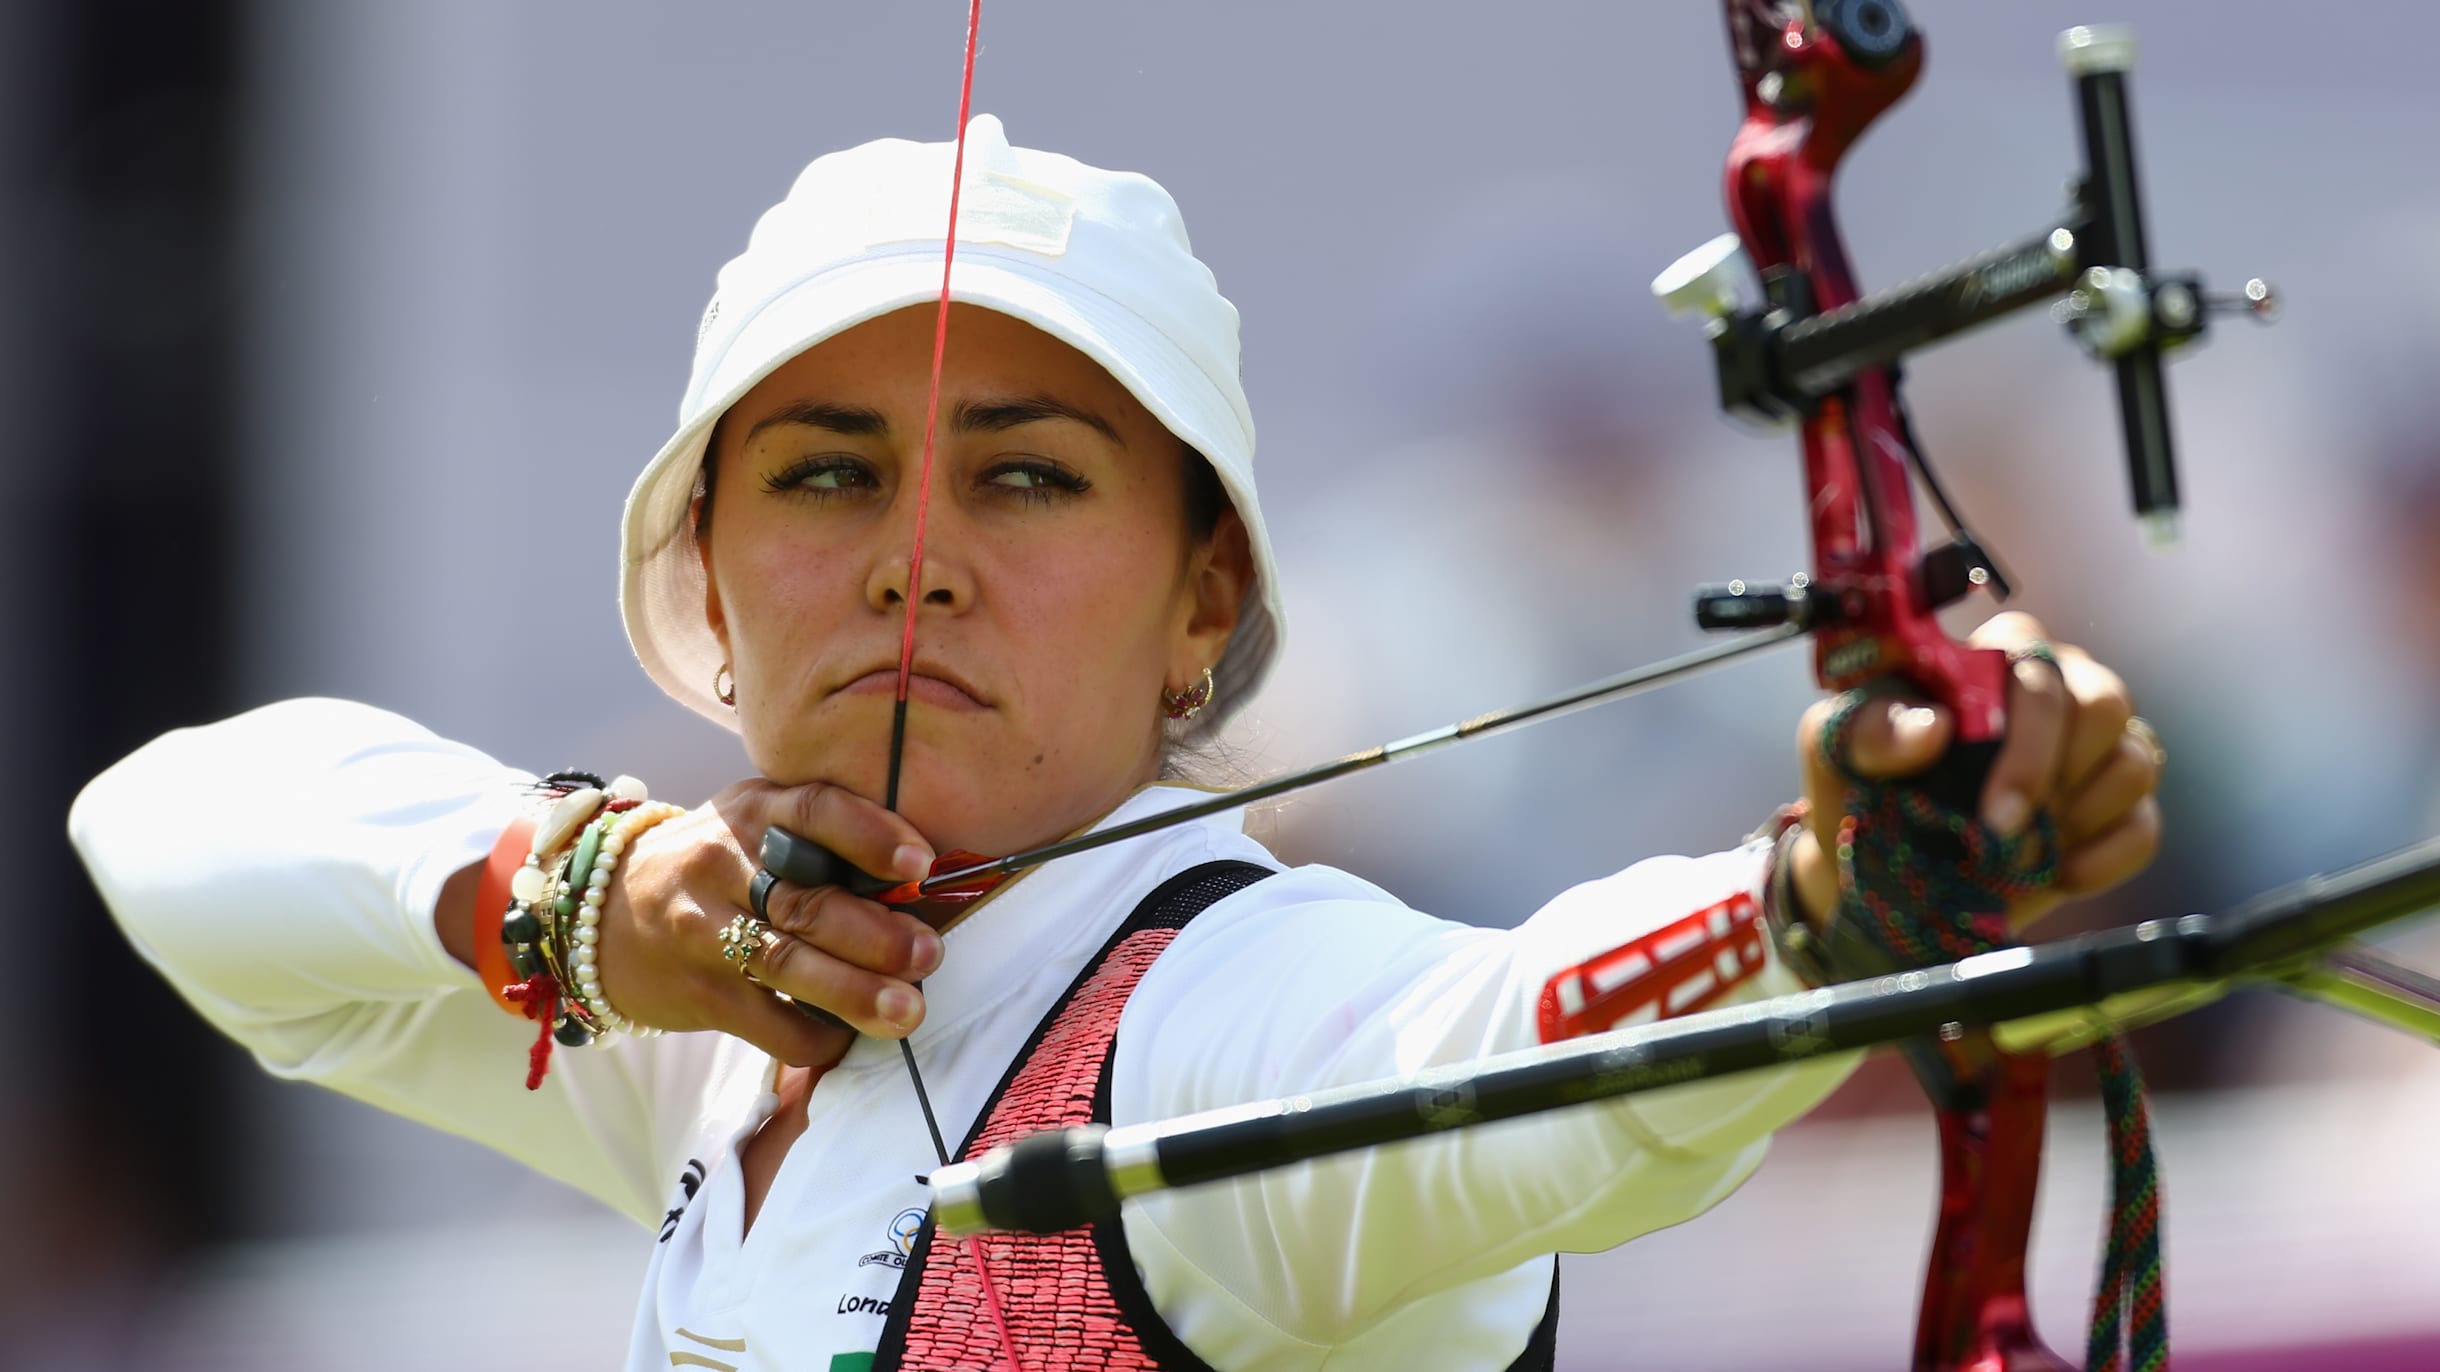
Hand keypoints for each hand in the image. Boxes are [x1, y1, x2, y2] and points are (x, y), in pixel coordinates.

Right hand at [593, 780, 938, 1064]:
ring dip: (855, 992)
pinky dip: (817, 1037)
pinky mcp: (699, 992)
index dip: (872, 835)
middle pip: (807, 901)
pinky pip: (768, 1024)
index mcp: (750, 811)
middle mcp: (721, 865)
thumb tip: (918, 881)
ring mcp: (703, 931)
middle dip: (877, 934)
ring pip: (787, 965)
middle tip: (928, 954)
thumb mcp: (751, 823)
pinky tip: (848, 1037)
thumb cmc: (712, 865)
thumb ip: (817, 837)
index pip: (814, 810)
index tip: (921, 864)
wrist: (604, 913)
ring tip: (907, 1010)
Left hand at [1786, 611, 2163, 936]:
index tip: (1994, 813)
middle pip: (2104, 701)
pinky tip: (2059, 873)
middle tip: (2003, 829)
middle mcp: (2054, 686)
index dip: (2028, 741)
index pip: (2037, 665)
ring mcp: (2092, 746)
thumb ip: (1867, 726)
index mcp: (1989, 659)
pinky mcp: (2114, 806)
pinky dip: (2107, 856)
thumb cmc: (1858, 785)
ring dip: (2080, 814)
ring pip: (2136, 758)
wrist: (1874, 868)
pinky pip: (2145, 823)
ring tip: (2021, 846)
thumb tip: (1931, 727)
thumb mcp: (1834, 748)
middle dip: (2056, 776)